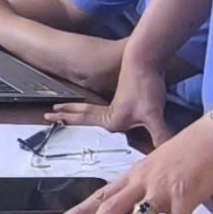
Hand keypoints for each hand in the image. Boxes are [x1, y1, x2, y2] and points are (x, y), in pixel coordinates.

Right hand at [53, 56, 170, 142]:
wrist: (146, 59)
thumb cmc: (145, 86)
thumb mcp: (154, 115)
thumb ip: (160, 135)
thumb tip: (165, 154)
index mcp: (111, 120)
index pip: (82, 123)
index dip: (66, 121)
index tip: (47, 119)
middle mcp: (110, 114)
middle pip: (82, 115)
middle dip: (66, 115)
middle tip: (48, 114)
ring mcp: (117, 105)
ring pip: (91, 110)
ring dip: (77, 111)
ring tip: (63, 110)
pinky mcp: (125, 98)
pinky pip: (103, 108)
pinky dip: (93, 109)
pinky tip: (98, 112)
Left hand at [62, 116, 212, 213]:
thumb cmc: (194, 146)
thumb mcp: (161, 162)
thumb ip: (151, 181)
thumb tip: (146, 198)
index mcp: (137, 172)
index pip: (103, 192)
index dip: (83, 208)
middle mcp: (144, 180)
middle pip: (110, 207)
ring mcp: (164, 189)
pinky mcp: (185, 197)